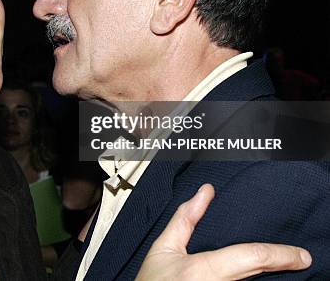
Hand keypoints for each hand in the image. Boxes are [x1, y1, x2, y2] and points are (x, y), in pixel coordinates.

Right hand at [135, 184, 311, 279]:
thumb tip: (205, 193)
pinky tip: (257, 274)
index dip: (280, 254)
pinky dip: (250, 280)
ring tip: (278, 263)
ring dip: (265, 272)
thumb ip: (186, 219)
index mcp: (204, 270)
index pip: (252, 257)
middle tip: (300, 258)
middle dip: (282, 263)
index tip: (300, 255)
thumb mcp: (165, 248)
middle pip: (259, 271)